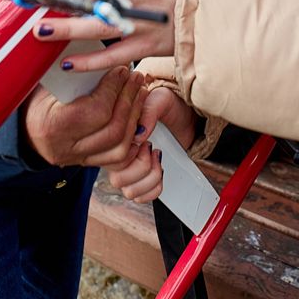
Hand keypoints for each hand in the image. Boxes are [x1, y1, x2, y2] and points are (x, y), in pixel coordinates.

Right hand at [23, 67, 144, 167]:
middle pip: (112, 130)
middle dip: (129, 100)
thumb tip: (98, 49)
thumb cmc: (35, 99)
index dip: (113, 89)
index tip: (121, 70)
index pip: (95, 112)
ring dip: (135, 117)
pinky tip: (137, 116)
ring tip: (140, 92)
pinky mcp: (89, 163)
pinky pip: (119, 159)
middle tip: (135, 77)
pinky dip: (132, 137)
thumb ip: (72, 72)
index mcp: (51, 126)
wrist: (26, 128)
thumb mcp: (45, 82)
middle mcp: (66, 149)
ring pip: (120, 147)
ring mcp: (79, 159)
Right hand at [106, 88, 196, 203]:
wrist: (187, 114)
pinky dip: (154, 189)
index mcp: (116, 136)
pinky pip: (141, 198)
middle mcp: (119, 156)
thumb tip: (138, 136)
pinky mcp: (145, 180)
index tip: (145, 141)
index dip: (130, 155)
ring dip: (149, 178)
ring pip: (129, 192)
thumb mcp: (161, 99)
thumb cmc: (171, 105)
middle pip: (117, 180)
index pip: (110, 160)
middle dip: (141, 168)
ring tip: (158, 159)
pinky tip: (160, 172)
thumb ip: (149, 111)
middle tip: (152, 150)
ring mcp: (131, 171)